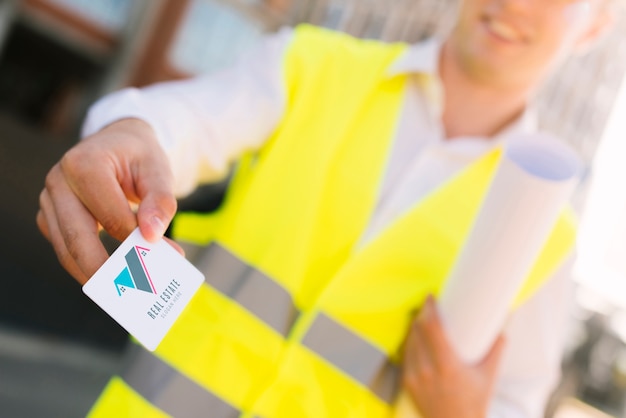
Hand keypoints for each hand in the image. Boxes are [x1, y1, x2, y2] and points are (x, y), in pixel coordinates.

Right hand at [37, 118, 177, 283]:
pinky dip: (89, 267)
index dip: (136, 240)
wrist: (119, 145)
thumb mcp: (158, 169)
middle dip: (109, 269)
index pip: (110, 215)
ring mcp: (49, 202)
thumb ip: (160, 200)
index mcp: (84, 164)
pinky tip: (116, 277)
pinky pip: (67, 250)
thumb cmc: (139, 157)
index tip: (165, 258)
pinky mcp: (51, 219)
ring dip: (99, 274)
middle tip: (139, 289)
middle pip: (78, 239)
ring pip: (68, 251)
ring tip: (131, 289)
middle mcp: (58, 182)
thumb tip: (152, 235)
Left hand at [402, 296, 505, 417]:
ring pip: (409, 342)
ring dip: (413, 328)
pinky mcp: (408, 384)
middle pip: (417, 331)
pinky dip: (410, 344)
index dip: (429, 309)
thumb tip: (504, 329)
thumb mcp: (488, 377)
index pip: (432, 328)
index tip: (430, 297)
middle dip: (421, 315)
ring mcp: (415, 377)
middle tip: (427, 306)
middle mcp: (428, 370)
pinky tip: (414, 337)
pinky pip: (405, 356)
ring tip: (420, 318)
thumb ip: (496, 351)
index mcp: (448, 365)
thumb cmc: (474, 403)